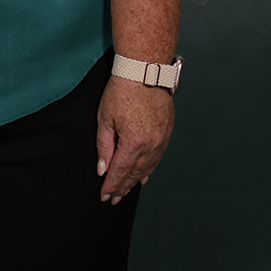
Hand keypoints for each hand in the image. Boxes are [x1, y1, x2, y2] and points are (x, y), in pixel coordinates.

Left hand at [95, 75, 174, 204]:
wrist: (144, 71)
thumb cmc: (122, 91)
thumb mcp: (104, 118)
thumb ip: (104, 147)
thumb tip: (103, 169)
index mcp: (134, 143)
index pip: (120, 172)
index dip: (111, 186)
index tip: (105, 196)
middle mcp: (151, 145)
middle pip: (134, 173)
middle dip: (122, 187)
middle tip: (113, 199)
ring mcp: (162, 140)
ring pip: (148, 168)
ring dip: (135, 181)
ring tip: (125, 191)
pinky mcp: (167, 133)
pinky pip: (157, 158)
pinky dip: (149, 169)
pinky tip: (143, 176)